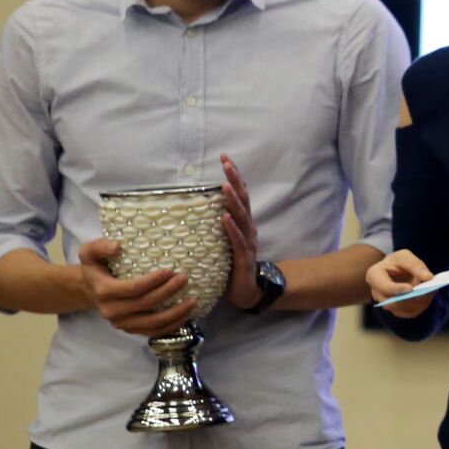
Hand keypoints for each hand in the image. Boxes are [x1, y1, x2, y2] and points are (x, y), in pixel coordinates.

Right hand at [77, 238, 194, 336]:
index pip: (133, 289)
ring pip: (152, 323)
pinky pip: (153, 332)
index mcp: (104, 291)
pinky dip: (171, 326)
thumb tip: (118, 246)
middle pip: (146, 304)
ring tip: (192, 301)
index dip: (153, 281)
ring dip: (175, 314)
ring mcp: (121, 323)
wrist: (90, 289)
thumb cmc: (95, 267)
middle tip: (184, 279)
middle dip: (168, 292)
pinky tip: (186, 316)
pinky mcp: (130, 329)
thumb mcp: (89, 252)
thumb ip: (100, 246)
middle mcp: (111, 311)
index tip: (170, 270)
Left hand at [220, 154, 260, 310]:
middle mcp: (248, 228)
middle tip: (226, 163)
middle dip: (235, 180)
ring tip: (224, 186)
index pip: (240, 194)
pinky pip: (237, 240)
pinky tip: (224, 218)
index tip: (225, 157)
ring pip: (241, 216)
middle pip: (243, 200)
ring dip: (233, 200)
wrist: (247, 291)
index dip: (235, 176)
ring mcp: (248, 242)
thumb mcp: (225, 241)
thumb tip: (200, 206)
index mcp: (243, 223)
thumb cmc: (233, 265)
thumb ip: (219, 224)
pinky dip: (231, 228)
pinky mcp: (244, 257)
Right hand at [366, 249, 434, 318]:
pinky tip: (428, 295)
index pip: (383, 286)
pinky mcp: (398, 311)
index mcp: (374, 276)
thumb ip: (415, 265)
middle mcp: (377, 294)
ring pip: (404, 310)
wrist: (397, 271)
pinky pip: (411, 312)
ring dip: (418, 302)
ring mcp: (387, 304)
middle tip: (426, 292)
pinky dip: (421, 305)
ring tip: (430, 291)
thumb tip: (428, 278)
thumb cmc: (398, 263)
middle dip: (410, 299)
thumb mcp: (405, 256)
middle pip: (392, 303)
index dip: (397, 289)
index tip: (410, 289)